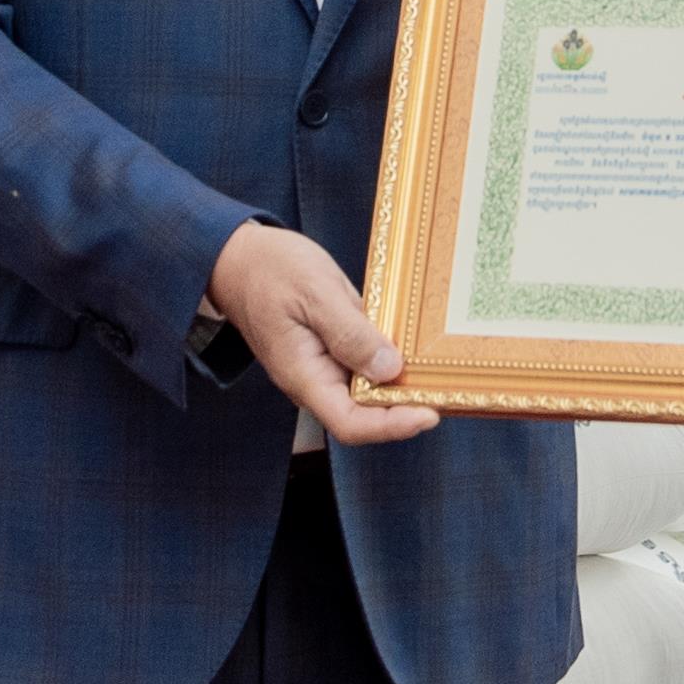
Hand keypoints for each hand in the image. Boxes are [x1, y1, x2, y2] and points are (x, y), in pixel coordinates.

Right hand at [207, 220, 437, 446]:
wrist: (237, 257)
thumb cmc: (269, 269)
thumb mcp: (315, 292)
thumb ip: (350, 333)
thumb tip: (389, 369)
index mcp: (303, 376)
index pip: (350, 424)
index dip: (392, 426)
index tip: (430, 413)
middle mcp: (313, 381)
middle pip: (364, 416)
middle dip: (405, 410)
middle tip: (446, 392)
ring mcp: (320, 368)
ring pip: (366, 394)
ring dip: (400, 389)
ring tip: (438, 376)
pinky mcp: (329, 351)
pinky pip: (362, 368)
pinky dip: (388, 364)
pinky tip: (413, 351)